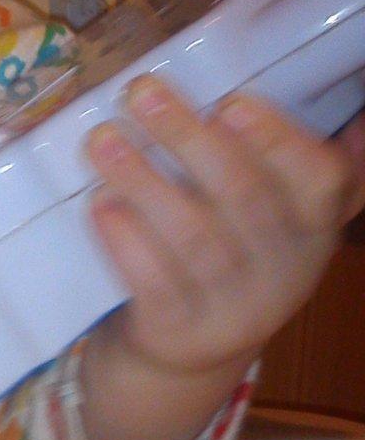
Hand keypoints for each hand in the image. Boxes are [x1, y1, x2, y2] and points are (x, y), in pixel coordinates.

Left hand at [86, 79, 364, 377]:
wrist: (193, 348)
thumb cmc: (232, 249)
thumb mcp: (277, 214)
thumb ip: (295, 163)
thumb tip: (358, 119)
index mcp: (314, 224)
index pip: (320, 180)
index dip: (277, 140)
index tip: (229, 101)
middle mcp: (285, 269)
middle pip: (243, 197)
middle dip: (187, 138)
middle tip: (140, 92)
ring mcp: (235, 308)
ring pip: (193, 238)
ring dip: (144, 181)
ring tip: (103, 139)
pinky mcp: (181, 332)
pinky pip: (156, 283)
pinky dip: (127, 240)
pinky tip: (101, 203)